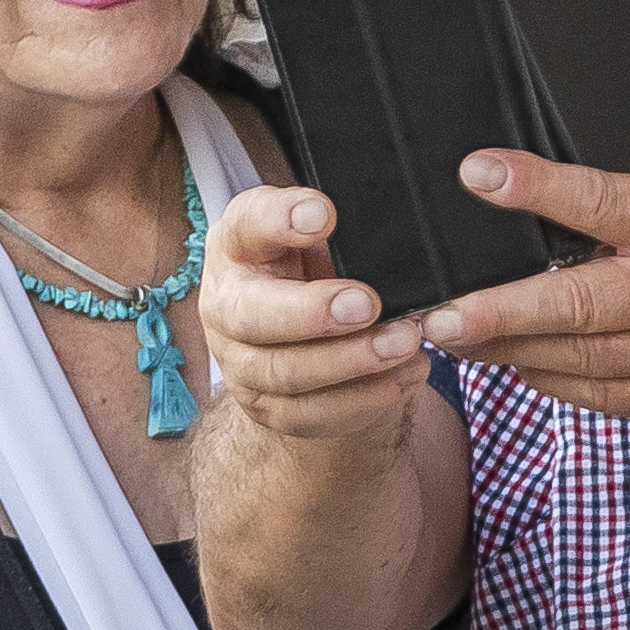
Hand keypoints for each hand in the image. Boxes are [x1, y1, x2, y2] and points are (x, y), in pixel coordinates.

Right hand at [196, 183, 433, 440]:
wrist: (303, 334)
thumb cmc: (313, 269)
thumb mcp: (320, 235)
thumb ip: (338, 227)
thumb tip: (388, 224)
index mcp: (238, 244)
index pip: (247, 224)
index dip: (280, 219)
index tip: (324, 215)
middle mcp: (225, 304)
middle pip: (252, 316)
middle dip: (312, 313)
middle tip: (368, 304)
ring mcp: (239, 362)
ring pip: (284, 373)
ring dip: (350, 361)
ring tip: (404, 342)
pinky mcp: (264, 406)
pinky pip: (309, 415)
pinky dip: (362, 400)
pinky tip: (403, 377)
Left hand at [416, 153, 629, 426]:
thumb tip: (540, 205)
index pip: (600, 201)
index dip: (535, 188)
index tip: (477, 174)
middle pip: (575, 307)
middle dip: (495, 314)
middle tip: (435, 319)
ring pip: (581, 362)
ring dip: (513, 353)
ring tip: (461, 340)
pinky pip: (607, 398)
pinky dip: (556, 383)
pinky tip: (522, 365)